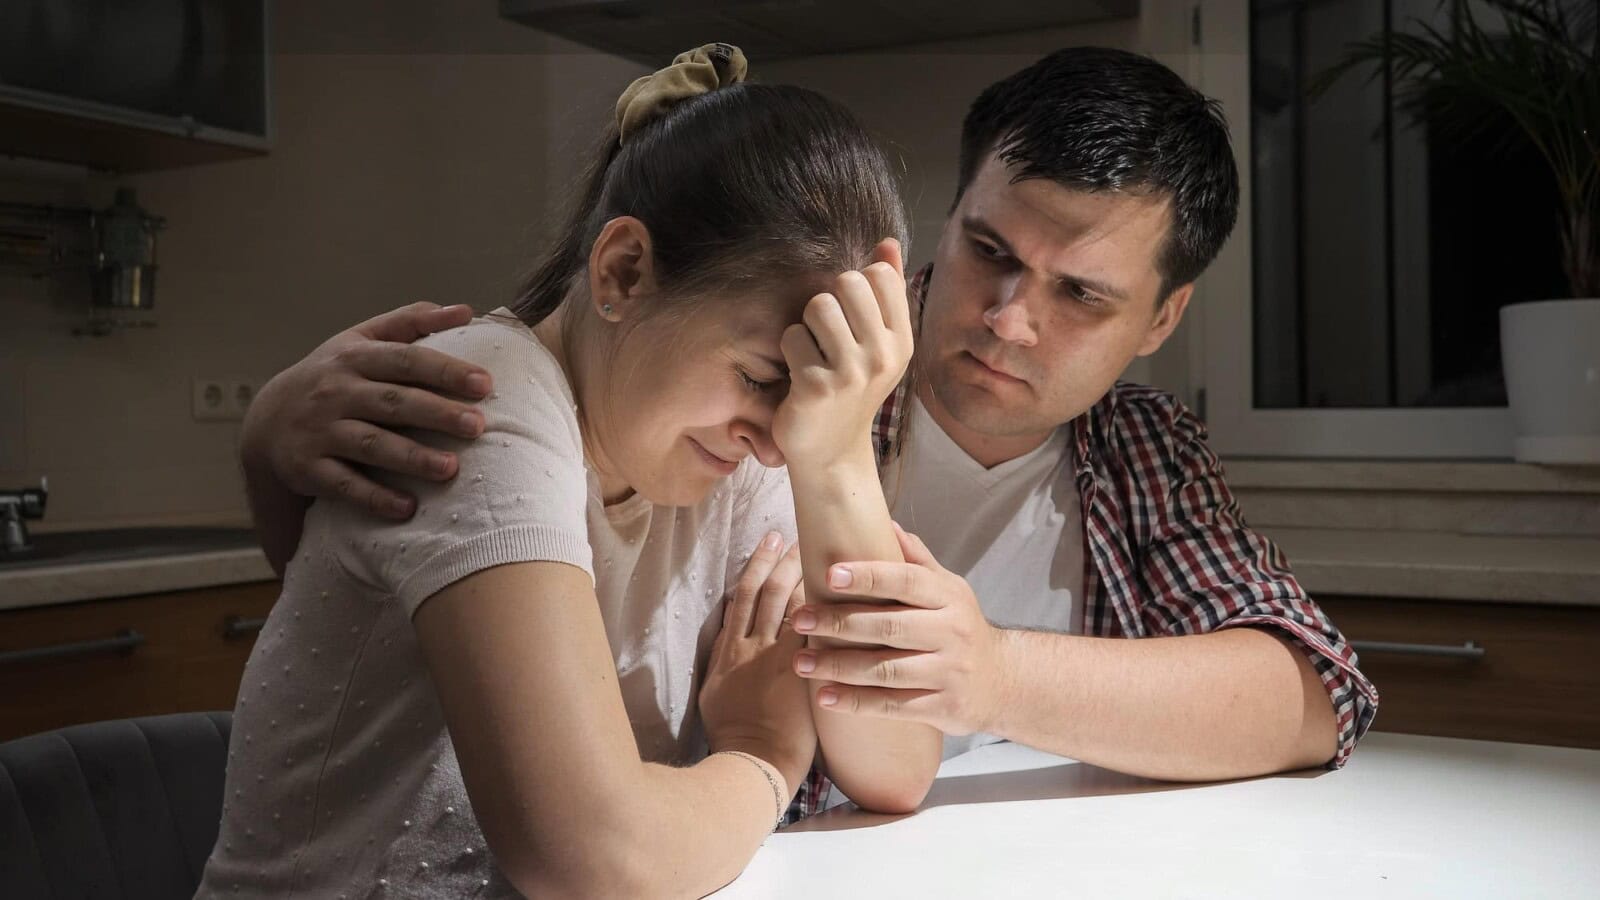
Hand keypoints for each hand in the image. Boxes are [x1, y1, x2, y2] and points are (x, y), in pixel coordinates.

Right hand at [242, 302, 493, 518]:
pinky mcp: (309, 468)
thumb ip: (411, 322)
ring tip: (451, 468)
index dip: (445, 370)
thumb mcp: (362, 340)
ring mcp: (321, 431)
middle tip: (477, 425)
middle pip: (393, 402)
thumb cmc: (334, 376)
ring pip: (371, 445)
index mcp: (355, 358)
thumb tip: (467, 311)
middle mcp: (336, 392)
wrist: (266, 420)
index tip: (485, 383)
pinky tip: (408, 508)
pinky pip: (345, 485)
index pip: (405, 360)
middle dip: (437, 413)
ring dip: (412, 458)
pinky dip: (375, 498)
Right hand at [699, 533, 814, 775]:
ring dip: (801, 574)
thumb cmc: (734, 740)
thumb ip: (723, 669)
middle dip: (778, 561)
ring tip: (817, 550)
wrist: (752, 762)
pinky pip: (811, 627)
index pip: (740, 600)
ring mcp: (774, 656)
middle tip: (794, 536)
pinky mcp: (799, 668)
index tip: (768, 546)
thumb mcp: (714, 698)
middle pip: (762, 592)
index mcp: (726, 654)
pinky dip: (822, 604)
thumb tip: (728, 648)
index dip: (754, 569)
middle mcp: (747, 647)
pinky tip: (837, 587)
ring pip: (786, 603)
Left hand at [771, 238, 912, 468]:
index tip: (852, 319)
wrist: (831, 452)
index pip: (880, 274)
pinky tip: (800, 377)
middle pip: (847, 282)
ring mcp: (852, 372)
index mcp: (901, 340)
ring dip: (806, 328)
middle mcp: (884, 354)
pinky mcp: (818, 386)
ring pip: (818, 306)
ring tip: (815, 356)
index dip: (856, 286)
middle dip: (828, 302)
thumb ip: (885, 291)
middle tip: (827, 338)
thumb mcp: (878, 343)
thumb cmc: (851, 389)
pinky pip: (792, 337)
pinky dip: (790, 353)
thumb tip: (888, 242)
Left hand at [790, 522, 1005, 735]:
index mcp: (949, 597)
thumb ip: (916, 561)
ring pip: (886, 670)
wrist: (1005, 682)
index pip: (906, 581)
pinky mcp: (943, 708)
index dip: (868, 577)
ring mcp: (949, 673)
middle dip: (839, 623)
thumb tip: (884, 522)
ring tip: (801, 662)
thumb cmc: (961, 628)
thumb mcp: (949, 590)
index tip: (828, 575)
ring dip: (838, 666)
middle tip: (800, 618)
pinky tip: (825, 696)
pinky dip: (856, 702)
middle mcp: (951, 633)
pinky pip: (892, 706)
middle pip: (889, 626)